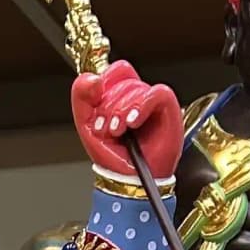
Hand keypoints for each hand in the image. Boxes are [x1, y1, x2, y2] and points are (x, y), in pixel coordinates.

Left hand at [72, 62, 183, 181]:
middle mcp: (138, 97)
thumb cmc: (113, 155)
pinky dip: (141, 107)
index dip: (105, 81)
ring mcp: (153, 102)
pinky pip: (157, 93)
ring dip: (122, 111)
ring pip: (137, 87)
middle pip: (124, 80)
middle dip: (110, 106)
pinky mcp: (168, 109)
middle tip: (108, 128)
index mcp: (121, 96)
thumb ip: (81, 95)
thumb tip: (93, 78)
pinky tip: (133, 123)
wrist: (128, 178)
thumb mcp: (86, 123)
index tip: (97, 103)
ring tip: (119, 131)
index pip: (117, 70)